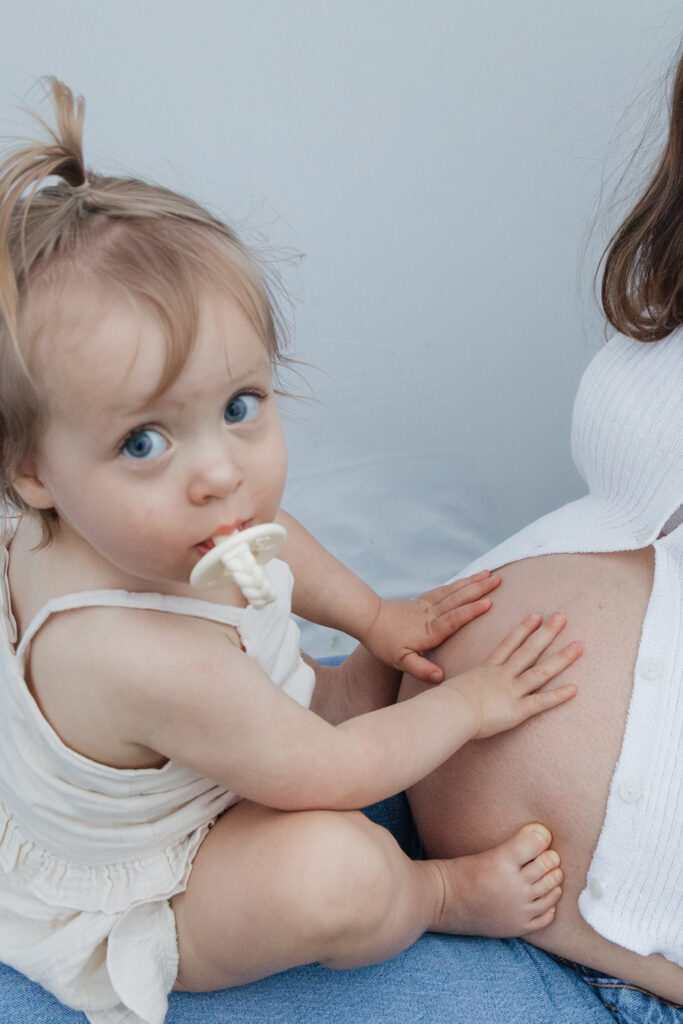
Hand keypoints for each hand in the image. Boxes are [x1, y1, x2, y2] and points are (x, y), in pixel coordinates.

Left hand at [360, 571, 501, 682]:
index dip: (471, 611)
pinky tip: (469, 579)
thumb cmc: (384, 643)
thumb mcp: (400, 662)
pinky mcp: (423, 600)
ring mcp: (427, 605)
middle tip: (499, 580)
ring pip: (454, 591)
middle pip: (458, 599)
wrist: (368, 619)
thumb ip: (421, 670)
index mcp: (428, 631)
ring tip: (491, 574)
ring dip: (473, 582)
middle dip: (480, 589)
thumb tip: (441, 676)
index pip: (453, 619)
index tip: (490, 603)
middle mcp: (430, 614)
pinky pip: (445, 589)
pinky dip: (459, 583)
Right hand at [446, 612, 579, 738]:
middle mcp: (503, 676)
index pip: (509, 645)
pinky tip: (574, 689)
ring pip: (540, 672)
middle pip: (529, 651)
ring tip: (578, 645)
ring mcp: (511, 691)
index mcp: (488, 669)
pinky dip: (557, 696)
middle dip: (547, 633)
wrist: (449, 710)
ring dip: (561, 658)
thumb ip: (462, 685)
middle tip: (562, 617)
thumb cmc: (445, 701)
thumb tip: (457, 688)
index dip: (524, 630)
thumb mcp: (455, 685)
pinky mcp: (517, 710)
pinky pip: (540, 702)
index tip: (536, 616)